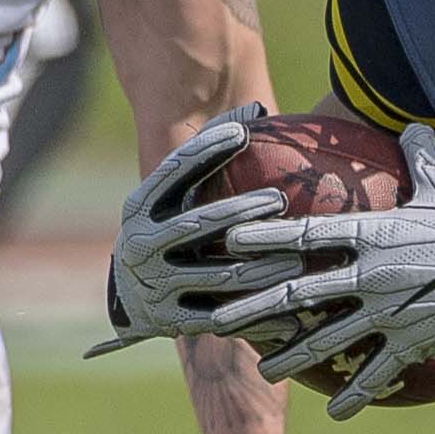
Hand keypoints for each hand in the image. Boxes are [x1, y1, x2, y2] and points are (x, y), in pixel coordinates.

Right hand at [101, 113, 282, 348]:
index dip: (207, 150)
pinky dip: (261, 316)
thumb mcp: (175, 198)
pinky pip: (225, 319)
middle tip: (280, 199)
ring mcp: (156, 286)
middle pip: (197, 225)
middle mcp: (142, 245)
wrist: (134, 300)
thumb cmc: (170, 231)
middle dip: (240, 211)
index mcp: (140, 208)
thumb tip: (257, 111)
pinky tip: (296, 312)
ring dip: (262, 266)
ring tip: (300, 254)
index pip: (173, 171)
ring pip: (219, 276)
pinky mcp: (173, 321)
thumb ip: (209, 157)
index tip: (245, 131)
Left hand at [212, 127, 434, 419]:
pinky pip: (376, 371)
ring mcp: (389, 313)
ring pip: (327, 338)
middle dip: (254, 307)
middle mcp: (372, 274)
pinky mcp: (412, 342)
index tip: (227, 240)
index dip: (264, 236)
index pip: (306, 233)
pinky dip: (355, 393)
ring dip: (291, 357)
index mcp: (376, 233)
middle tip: (218, 319)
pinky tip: (335, 409)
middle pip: (299, 292)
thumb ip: (423, 158)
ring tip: (264, 371)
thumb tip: (412, 126)